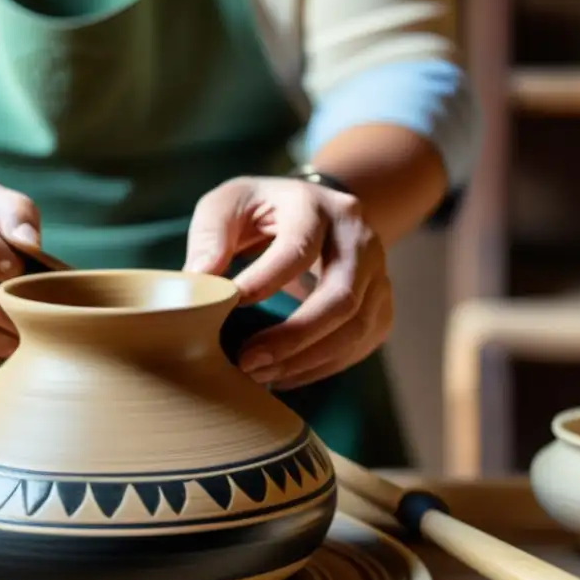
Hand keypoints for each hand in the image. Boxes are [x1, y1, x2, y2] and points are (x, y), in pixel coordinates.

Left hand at [183, 175, 391, 389]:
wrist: (314, 210)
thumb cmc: (261, 210)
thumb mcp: (229, 204)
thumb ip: (210, 236)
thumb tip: (198, 282)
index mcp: (316, 206)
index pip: (299, 248)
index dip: (266, 281)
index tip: (229, 307)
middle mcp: (358, 237)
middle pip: (341, 296)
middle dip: (294, 337)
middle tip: (248, 362)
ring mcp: (378, 271)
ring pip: (357, 327)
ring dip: (308, 360)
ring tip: (261, 374)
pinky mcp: (381, 302)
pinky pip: (363, 343)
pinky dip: (325, 366)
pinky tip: (286, 375)